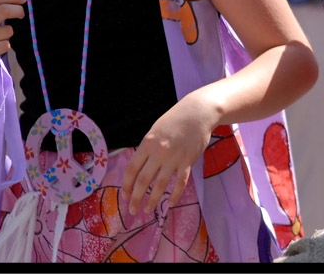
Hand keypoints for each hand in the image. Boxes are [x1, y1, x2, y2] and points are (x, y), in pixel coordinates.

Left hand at [122, 92, 214, 214]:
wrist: (198, 113)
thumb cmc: (175, 120)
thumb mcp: (155, 130)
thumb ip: (147, 148)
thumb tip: (139, 167)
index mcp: (147, 143)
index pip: (132, 169)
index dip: (126, 185)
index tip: (124, 196)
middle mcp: (159, 152)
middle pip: (143, 180)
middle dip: (136, 198)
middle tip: (132, 210)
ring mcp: (174, 158)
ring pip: (160, 185)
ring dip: (153, 200)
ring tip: (148, 210)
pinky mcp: (188, 162)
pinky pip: (180, 183)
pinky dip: (175, 195)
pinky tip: (171, 203)